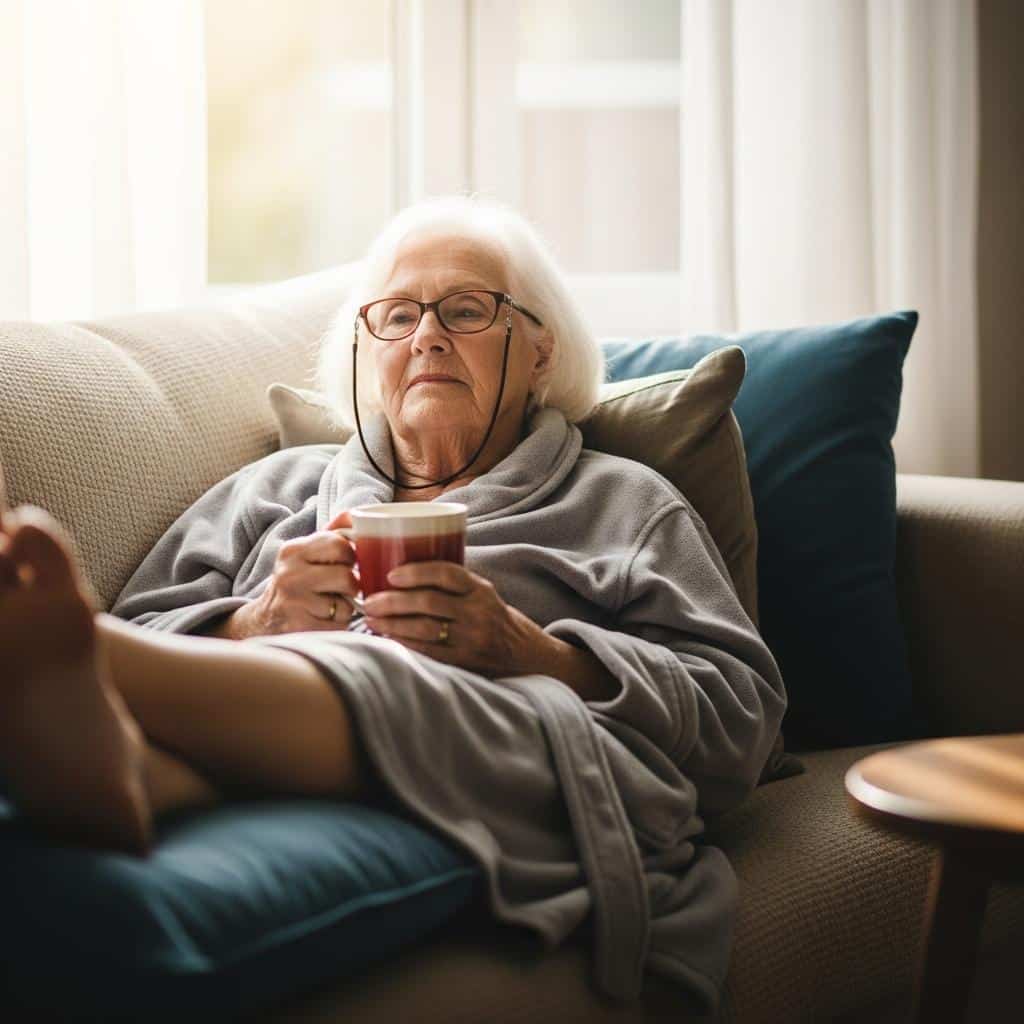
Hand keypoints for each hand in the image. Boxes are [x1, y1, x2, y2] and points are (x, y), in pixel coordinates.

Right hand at [240, 510, 359, 636]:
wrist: (265, 618)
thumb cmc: (297, 580)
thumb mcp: (308, 552)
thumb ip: (333, 532)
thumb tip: (356, 514)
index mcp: (294, 550)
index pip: (340, 546)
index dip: (351, 556)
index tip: (345, 563)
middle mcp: (289, 574)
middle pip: (347, 578)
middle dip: (351, 586)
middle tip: (340, 588)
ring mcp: (292, 603)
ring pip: (345, 606)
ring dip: (344, 608)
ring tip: (328, 604)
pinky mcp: (298, 628)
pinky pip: (338, 626)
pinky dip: (336, 625)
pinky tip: (321, 619)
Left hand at [360, 561, 553, 677]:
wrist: (526, 654)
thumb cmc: (494, 618)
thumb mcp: (482, 593)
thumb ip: (453, 584)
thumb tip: (403, 570)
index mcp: (481, 590)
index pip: (446, 573)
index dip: (416, 572)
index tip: (390, 574)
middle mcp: (478, 613)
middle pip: (429, 602)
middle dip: (393, 601)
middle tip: (370, 600)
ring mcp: (471, 639)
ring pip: (424, 629)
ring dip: (393, 624)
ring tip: (371, 619)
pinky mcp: (465, 662)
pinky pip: (428, 652)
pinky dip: (404, 643)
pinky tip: (387, 638)